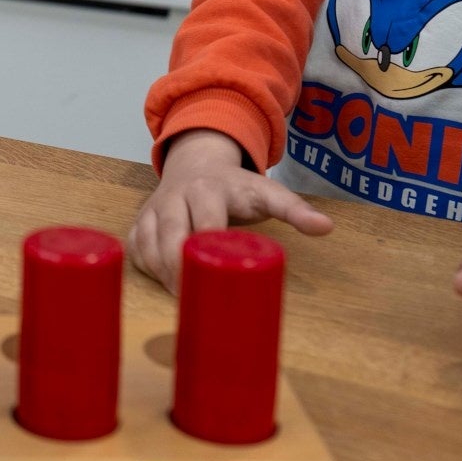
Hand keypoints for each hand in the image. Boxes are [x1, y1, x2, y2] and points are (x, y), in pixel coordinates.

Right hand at [129, 128, 333, 292]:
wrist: (198, 160)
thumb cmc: (236, 186)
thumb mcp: (267, 192)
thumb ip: (294, 209)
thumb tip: (325, 227)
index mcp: (208, 189)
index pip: (206, 224)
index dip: (209, 253)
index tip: (219, 281)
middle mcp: (176, 196)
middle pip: (170, 237)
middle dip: (178, 269)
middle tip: (194, 300)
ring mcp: (154, 207)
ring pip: (147, 242)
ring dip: (160, 272)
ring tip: (179, 297)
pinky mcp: (141, 219)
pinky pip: (135, 245)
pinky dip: (144, 265)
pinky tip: (161, 281)